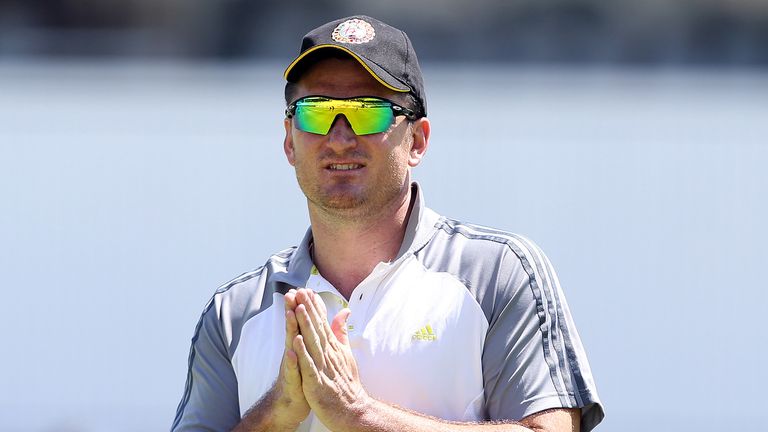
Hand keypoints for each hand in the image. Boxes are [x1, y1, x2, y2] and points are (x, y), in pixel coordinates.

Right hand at [270, 289, 310, 427]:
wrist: (290, 404)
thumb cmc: (302, 376)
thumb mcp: (309, 354)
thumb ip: (315, 336)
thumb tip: (319, 321)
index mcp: (301, 346)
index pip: (303, 323)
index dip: (304, 307)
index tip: (305, 288)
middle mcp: (294, 352)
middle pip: (293, 328)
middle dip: (292, 310)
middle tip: (291, 292)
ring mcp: (292, 366)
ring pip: (291, 345)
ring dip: (290, 330)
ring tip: (290, 314)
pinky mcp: (293, 382)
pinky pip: (293, 370)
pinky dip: (293, 361)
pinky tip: (292, 352)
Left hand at [292, 289, 369, 430]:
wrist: (352, 410)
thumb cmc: (346, 382)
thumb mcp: (346, 353)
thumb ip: (342, 332)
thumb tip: (344, 312)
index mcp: (333, 347)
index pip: (323, 323)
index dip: (315, 307)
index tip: (307, 290)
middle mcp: (329, 354)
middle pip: (317, 328)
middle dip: (308, 309)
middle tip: (300, 291)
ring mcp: (323, 367)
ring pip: (312, 342)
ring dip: (305, 324)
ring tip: (298, 308)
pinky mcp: (316, 382)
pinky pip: (308, 365)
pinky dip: (302, 352)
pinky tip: (296, 340)